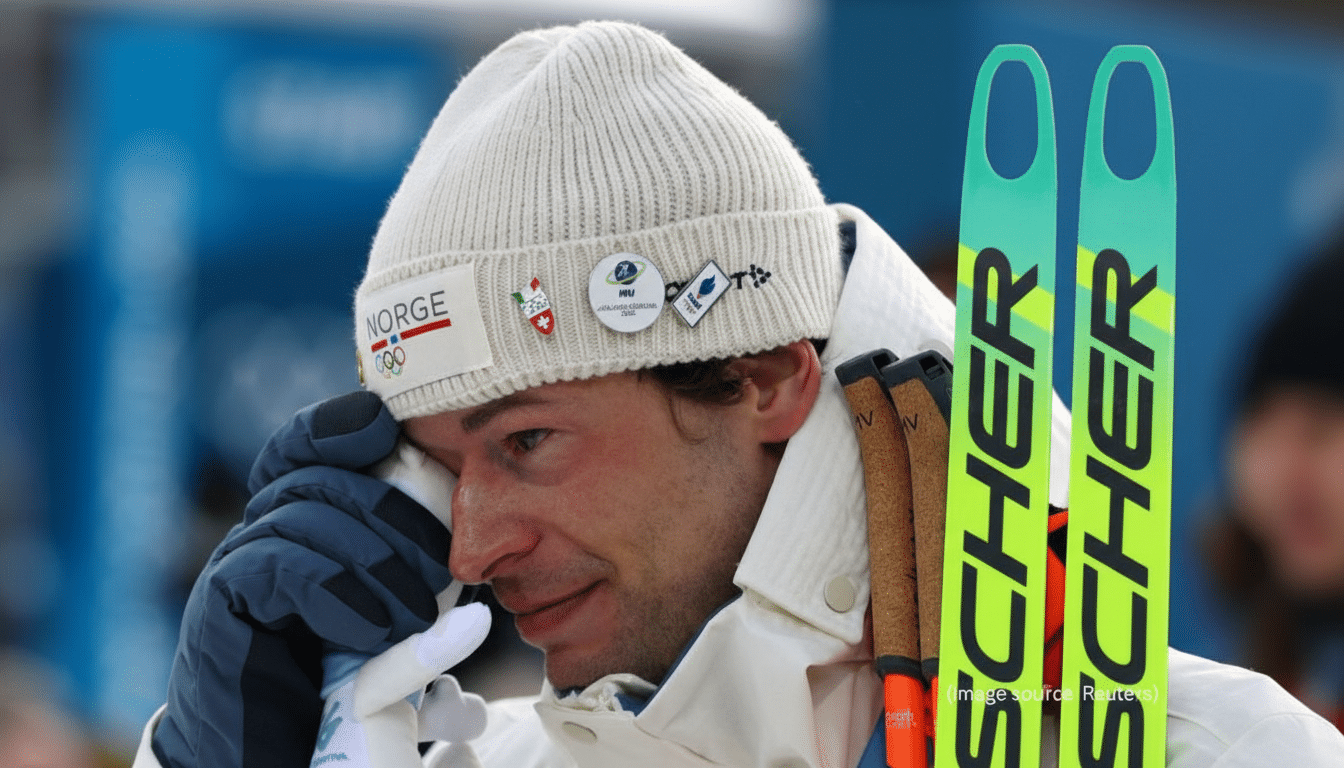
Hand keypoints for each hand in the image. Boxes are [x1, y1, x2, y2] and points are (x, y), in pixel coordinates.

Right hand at [152, 392, 457, 767]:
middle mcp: (260, 531)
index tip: (386, 431)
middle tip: (444, 568)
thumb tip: (470, 567)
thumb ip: (412, 579)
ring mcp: (235, 565)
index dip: (340, 426)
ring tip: (419, 613)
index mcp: (296, 520)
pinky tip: (370, 629)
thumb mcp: (383, 620)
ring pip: (301, 515)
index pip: (305, 444)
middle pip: (317, 475)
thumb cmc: (334, 684)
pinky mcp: (222, 607)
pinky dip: (335, 590)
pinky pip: (278, 568)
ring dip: (376, 559)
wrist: (265, 753)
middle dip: (393, 511)